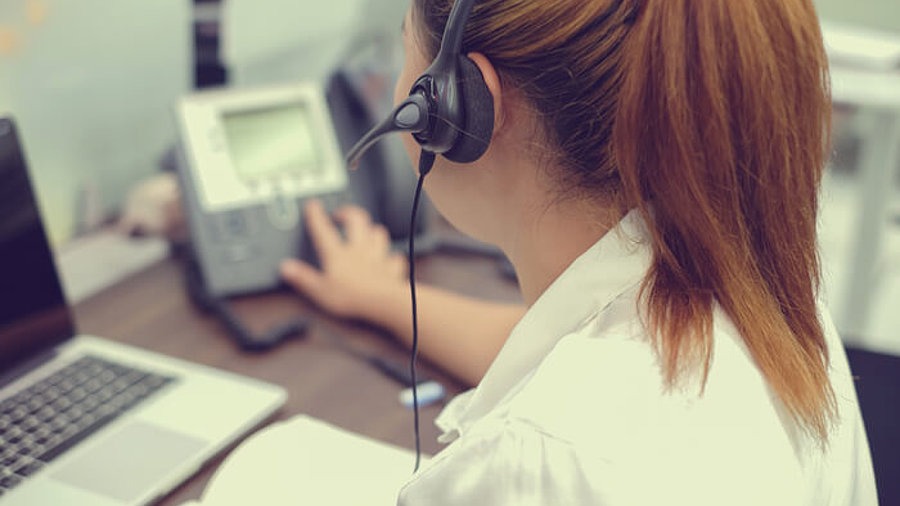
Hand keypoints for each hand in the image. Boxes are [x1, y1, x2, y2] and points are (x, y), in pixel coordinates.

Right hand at [281, 200, 407, 319]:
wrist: (382, 302)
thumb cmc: (352, 297)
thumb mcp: (319, 291)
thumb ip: (302, 278)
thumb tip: (286, 268)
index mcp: (338, 254)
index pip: (324, 230)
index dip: (316, 216)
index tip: (313, 206)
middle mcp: (359, 250)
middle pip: (357, 220)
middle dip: (349, 212)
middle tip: (341, 213)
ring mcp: (378, 257)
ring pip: (378, 233)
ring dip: (372, 230)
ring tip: (366, 231)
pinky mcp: (392, 269)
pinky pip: (394, 257)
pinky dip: (392, 257)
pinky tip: (389, 258)